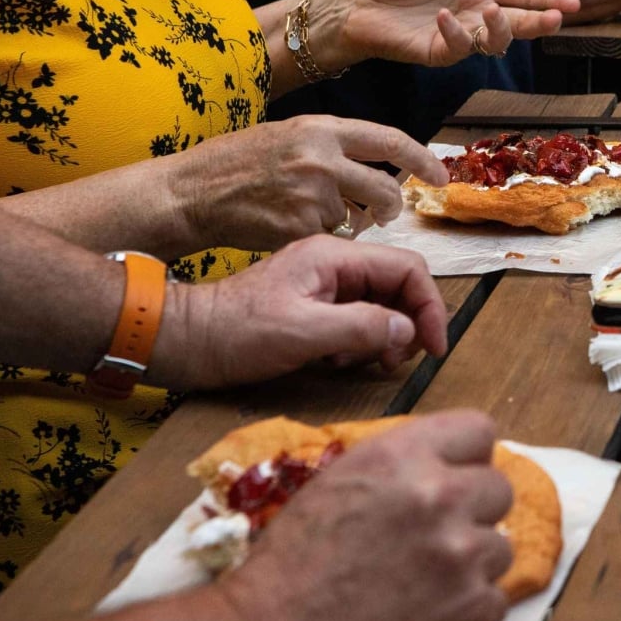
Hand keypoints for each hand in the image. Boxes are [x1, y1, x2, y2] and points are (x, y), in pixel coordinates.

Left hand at [151, 236, 447, 388]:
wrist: (186, 340)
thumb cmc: (236, 333)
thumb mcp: (302, 332)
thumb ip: (360, 327)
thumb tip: (407, 331)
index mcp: (335, 256)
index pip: (408, 267)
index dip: (429, 306)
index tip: (434, 346)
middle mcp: (335, 264)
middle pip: (398, 286)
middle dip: (408, 325)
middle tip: (396, 361)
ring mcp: (324, 285)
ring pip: (381, 306)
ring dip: (384, 338)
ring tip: (365, 364)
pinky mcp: (314, 307)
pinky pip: (357, 321)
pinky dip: (360, 345)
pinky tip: (338, 363)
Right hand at [171, 114, 448, 249]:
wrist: (191, 191)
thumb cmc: (234, 163)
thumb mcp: (286, 135)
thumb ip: (330, 146)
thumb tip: (372, 164)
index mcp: (322, 129)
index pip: (390, 140)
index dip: (423, 159)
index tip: (441, 173)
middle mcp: (322, 159)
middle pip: (385, 189)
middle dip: (391, 207)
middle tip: (384, 214)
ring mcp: (311, 195)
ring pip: (356, 219)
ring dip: (346, 223)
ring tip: (312, 214)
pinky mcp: (299, 228)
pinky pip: (330, 239)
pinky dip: (320, 238)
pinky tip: (292, 227)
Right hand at [219, 411, 512, 620]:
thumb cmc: (290, 565)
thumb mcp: (338, 484)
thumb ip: (400, 469)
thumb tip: (446, 471)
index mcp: (403, 456)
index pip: (478, 432)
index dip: (466, 459)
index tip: (453, 480)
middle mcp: (441, 496)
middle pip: (499, 489)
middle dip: (472, 512)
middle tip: (432, 541)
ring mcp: (464, 556)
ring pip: (499, 549)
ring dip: (470, 565)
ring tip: (418, 588)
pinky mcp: (475, 611)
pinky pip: (493, 601)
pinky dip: (466, 613)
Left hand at [319, 0, 578, 69]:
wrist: (354, 3)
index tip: (572, 1)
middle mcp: (474, 14)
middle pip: (517, 22)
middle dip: (540, 20)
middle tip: (559, 17)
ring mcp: (459, 35)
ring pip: (494, 41)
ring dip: (502, 29)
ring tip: (497, 11)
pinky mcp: (437, 51)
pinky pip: (457, 47)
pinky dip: (455, 32)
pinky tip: (444, 15)